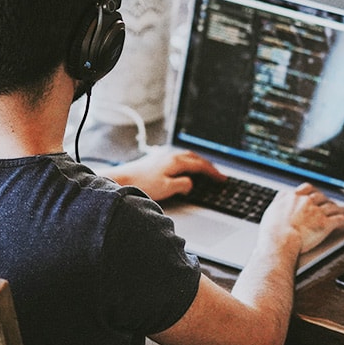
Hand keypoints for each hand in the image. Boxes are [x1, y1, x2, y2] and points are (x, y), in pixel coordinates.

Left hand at [103, 148, 224, 200]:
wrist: (121, 180)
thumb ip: (182, 185)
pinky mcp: (155, 160)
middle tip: (217, 174)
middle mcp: (170, 156)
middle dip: (207, 165)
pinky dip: (187, 163)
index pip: (200, 165)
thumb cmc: (142, 184)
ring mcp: (162, 156)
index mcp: (175, 161)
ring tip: (204, 170)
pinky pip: (177, 158)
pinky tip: (183, 168)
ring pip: (186, 157)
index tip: (222, 179)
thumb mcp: (167, 188)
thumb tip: (191, 183)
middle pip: (194, 158)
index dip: (213, 172)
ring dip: (197, 162)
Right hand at [259, 182, 343, 255]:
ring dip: (341, 208)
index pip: (306, 189)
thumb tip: (280, 198)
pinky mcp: (325, 223)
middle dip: (328, 200)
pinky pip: (341, 220)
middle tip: (332, 203)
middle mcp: (305, 201)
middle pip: (321, 197)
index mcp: (292, 197)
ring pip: (333, 207)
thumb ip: (278, 202)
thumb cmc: (272, 231)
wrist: (279, 240)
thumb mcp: (271, 211)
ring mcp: (316, 211)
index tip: (316, 193)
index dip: (313, 191)